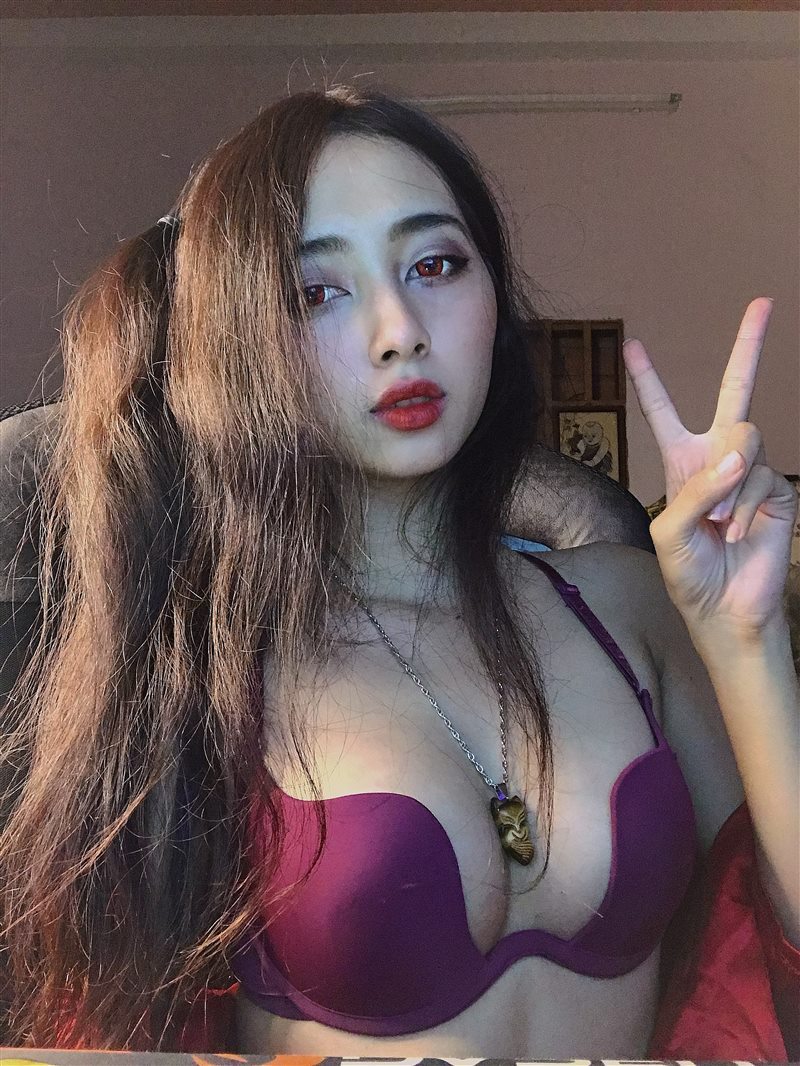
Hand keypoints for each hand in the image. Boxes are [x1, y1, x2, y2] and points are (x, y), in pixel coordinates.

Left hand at [623, 297, 796, 636]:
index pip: (663, 412)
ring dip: (726, 486)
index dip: (649, 380)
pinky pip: (761, 476)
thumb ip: (696, 489)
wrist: (723, 608)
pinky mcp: (778, 489)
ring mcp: (752, 470)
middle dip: (749, 345)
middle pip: (735, 391)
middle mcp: (718, 457)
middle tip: (762, 302)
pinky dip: (744, 507)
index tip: (632, 345)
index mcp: (681, 462)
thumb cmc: (688, 573)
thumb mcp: (669, 531)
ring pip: (745, 439)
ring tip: (718, 524)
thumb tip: (738, 456)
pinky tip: (737, 532)